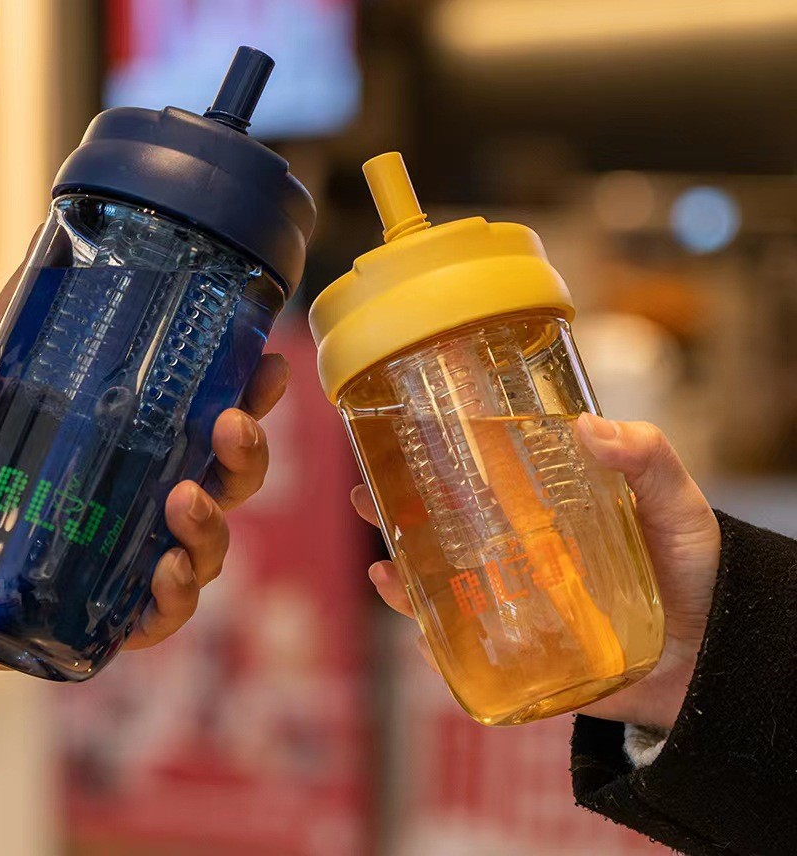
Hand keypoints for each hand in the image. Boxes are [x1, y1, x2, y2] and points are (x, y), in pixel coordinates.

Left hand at [0, 236, 287, 669]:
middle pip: (232, 479)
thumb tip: (52, 239)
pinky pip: (164, 613)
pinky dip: (176, 595)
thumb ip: (27, 316)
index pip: (218, 411)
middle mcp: (154, 494)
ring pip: (211, 544)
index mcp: (144, 438)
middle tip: (229, 425)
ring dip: (213, 524)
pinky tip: (166, 571)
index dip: (253, 392)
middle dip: (246, 453)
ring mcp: (137, 554)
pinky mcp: (108, 610)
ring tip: (185, 499)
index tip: (266, 366)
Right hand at [355, 414, 720, 730]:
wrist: (719, 659)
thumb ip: (646, 458)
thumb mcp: (676, 503)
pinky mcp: (526, 658)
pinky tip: (422, 637)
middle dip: (396, 518)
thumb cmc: (697, 570)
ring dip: (404, 582)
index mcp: (545, 513)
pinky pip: (471, 655)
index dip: (433, 462)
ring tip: (384, 571)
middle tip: (366, 498)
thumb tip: (588, 425)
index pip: (478, 481)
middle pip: (443, 533)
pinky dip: (438, 649)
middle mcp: (521, 557)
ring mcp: (519, 608)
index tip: (395, 441)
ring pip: (444, 591)